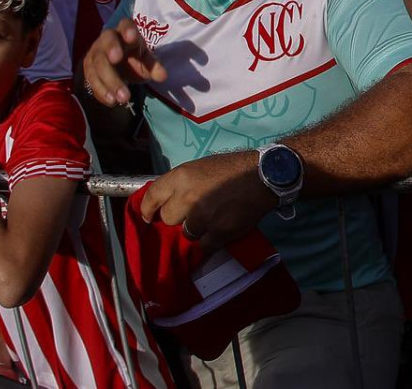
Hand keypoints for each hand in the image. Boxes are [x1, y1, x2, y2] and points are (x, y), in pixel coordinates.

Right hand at [82, 18, 167, 106]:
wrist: (117, 66)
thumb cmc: (134, 57)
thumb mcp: (146, 59)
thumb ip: (154, 66)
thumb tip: (162, 76)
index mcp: (124, 32)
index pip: (124, 24)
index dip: (127, 29)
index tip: (132, 37)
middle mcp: (106, 41)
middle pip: (106, 44)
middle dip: (110, 51)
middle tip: (116, 59)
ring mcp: (95, 55)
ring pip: (97, 66)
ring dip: (109, 82)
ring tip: (123, 98)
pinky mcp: (89, 70)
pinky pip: (92, 81)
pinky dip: (102, 92)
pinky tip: (112, 101)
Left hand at [139, 150, 276, 250]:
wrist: (265, 175)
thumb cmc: (233, 168)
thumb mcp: (201, 167)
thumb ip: (181, 184)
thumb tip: (165, 202)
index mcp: (181, 177)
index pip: (151, 197)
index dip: (146, 209)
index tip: (148, 217)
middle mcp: (187, 197)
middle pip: (168, 219)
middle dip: (178, 217)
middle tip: (194, 211)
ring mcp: (203, 217)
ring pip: (186, 233)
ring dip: (196, 228)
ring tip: (212, 219)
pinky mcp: (219, 232)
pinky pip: (204, 245)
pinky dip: (211, 239)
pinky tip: (221, 228)